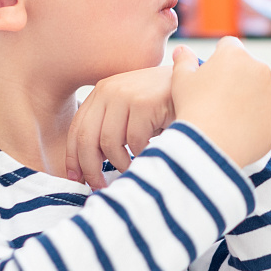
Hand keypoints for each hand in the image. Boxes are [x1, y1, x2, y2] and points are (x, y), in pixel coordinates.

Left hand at [65, 65, 175, 187]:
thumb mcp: (131, 109)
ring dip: (120, 164)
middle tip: (99, 186)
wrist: (197, 84)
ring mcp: (127, 94)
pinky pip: (134, 142)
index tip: (76, 178)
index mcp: (102, 91)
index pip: (77, 129)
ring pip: (109, 144)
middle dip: (91, 169)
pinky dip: (141, 154)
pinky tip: (149, 153)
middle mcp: (109, 89)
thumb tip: (87, 166)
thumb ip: (110, 126)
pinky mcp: (145, 102)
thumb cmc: (164, 104)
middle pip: (87, 139)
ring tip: (131, 168)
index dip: (73, 158)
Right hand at [171, 38, 270, 166]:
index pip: (230, 47)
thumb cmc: (193, 110)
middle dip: (239, 81)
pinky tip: (245, 130)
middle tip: (221, 102)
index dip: (220, 60)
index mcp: (235, 54)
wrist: (211, 146)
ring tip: (233, 119)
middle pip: (249, 70)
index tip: (214, 76)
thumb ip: (184, 60)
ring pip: (264, 92)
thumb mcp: (181, 81)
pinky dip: (263, 121)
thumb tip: (182, 50)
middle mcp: (260, 68)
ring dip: (253, 100)